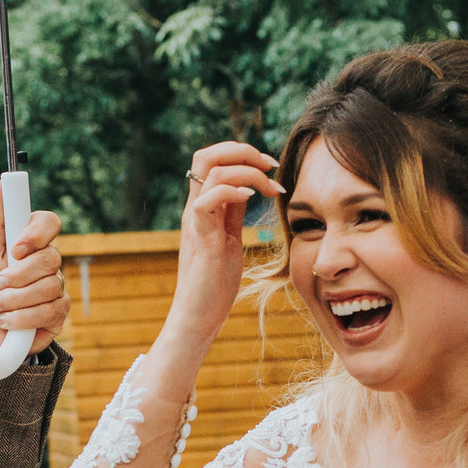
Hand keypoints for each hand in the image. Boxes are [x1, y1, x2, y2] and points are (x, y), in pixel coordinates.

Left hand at [0, 187, 67, 352]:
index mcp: (27, 245)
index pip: (49, 223)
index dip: (37, 232)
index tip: (16, 248)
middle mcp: (44, 265)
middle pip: (51, 257)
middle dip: (18, 275)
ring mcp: (54, 290)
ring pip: (51, 285)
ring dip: (15, 299)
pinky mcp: (57, 316)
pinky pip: (52, 309)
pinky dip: (23, 317)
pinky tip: (6, 322)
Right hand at [165, 142, 279, 353]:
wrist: (198, 317)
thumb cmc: (214, 284)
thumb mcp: (230, 239)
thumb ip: (233, 213)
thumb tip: (248, 189)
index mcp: (204, 206)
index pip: (213, 161)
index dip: (243, 155)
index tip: (272, 169)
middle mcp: (195, 208)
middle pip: (206, 154)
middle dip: (242, 151)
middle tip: (271, 166)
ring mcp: (195, 221)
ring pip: (210, 169)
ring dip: (247, 170)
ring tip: (270, 187)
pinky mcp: (200, 237)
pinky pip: (207, 199)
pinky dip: (232, 190)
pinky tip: (253, 198)